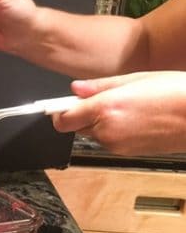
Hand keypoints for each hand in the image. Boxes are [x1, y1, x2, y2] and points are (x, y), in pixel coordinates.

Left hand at [52, 71, 185, 155]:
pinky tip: (134, 119)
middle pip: (76, 126)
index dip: (58, 112)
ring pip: (93, 133)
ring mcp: (115, 145)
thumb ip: (99, 86)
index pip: (63, 119)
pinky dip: (113, 131)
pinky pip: (108, 140)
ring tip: (127, 107)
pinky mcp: (124, 153)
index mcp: (105, 109)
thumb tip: (75, 88)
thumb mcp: (134, 79)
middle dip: (82, 114)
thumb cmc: (175, 93)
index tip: (58, 105)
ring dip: (99, 122)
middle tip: (102, 99)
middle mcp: (106, 131)